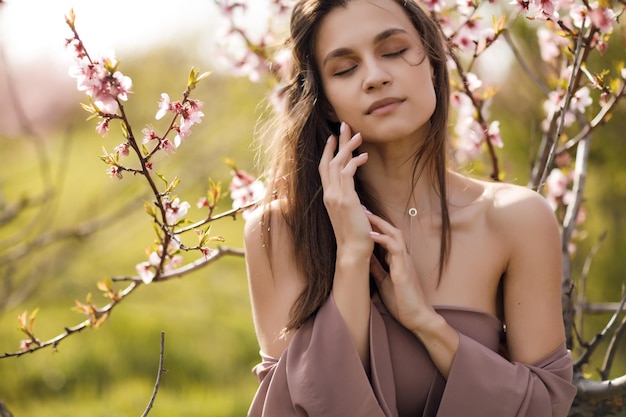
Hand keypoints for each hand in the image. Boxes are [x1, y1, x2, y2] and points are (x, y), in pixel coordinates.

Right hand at [318, 122, 371, 257]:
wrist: (353, 251)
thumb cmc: (355, 236)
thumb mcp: (350, 215)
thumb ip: (350, 204)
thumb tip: (357, 201)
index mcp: (329, 197)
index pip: (325, 169)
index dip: (328, 152)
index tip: (333, 138)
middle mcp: (329, 194)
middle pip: (329, 161)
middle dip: (337, 142)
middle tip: (344, 125)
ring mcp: (335, 196)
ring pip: (338, 164)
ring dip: (348, 147)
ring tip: (358, 135)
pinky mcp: (345, 199)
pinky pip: (347, 173)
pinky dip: (355, 162)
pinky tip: (365, 156)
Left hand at [366, 211, 433, 331]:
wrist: (417, 318)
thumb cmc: (401, 302)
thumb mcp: (384, 281)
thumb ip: (376, 268)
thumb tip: (365, 256)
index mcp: (397, 260)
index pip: (386, 236)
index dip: (374, 225)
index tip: (360, 216)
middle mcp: (402, 257)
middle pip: (391, 229)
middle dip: (376, 218)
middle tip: (361, 208)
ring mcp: (405, 262)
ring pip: (395, 234)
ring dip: (379, 223)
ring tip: (364, 215)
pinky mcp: (404, 271)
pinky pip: (395, 249)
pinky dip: (383, 239)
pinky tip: (370, 235)